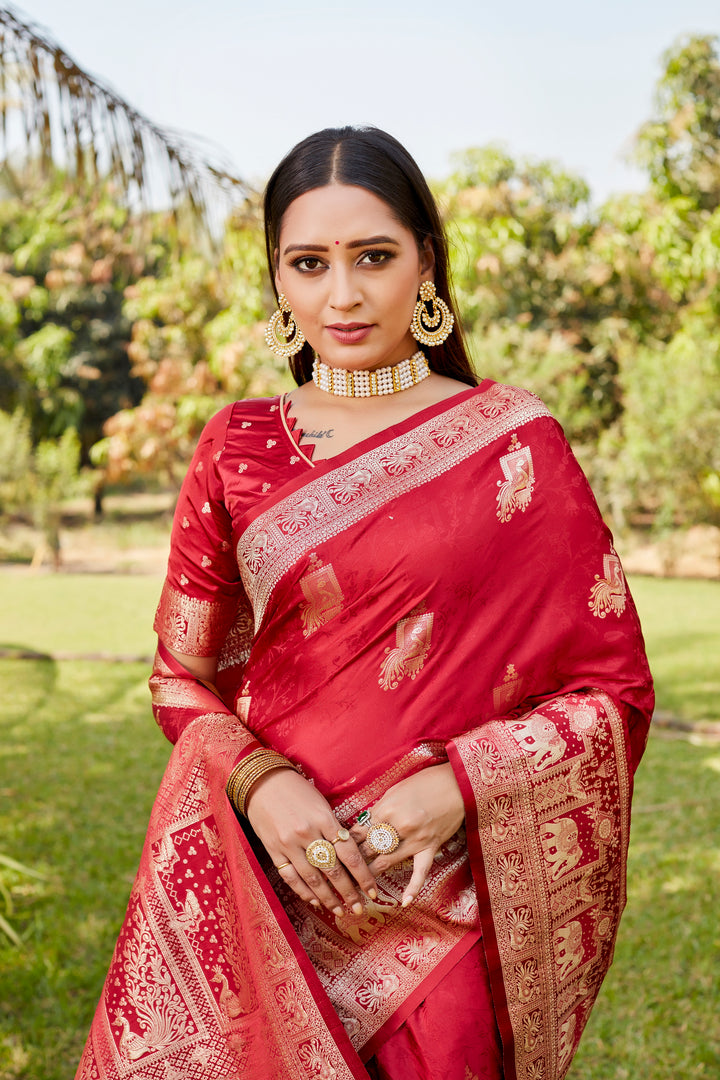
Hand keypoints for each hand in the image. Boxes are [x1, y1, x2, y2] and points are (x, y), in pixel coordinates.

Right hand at [245, 768, 377, 916]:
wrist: (262, 782)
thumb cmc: (297, 790)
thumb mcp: (321, 804)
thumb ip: (334, 828)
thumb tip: (351, 855)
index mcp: (324, 819)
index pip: (350, 854)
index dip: (363, 876)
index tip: (373, 892)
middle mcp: (307, 833)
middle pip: (333, 871)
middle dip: (348, 893)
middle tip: (359, 909)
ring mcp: (289, 844)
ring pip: (312, 878)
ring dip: (328, 898)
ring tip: (339, 910)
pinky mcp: (273, 851)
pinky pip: (290, 877)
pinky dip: (303, 891)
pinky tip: (314, 900)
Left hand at [350, 763, 463, 907]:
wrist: (456, 784)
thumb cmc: (425, 782)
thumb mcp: (396, 790)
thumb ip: (379, 809)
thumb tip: (364, 824)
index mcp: (387, 809)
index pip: (361, 831)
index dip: (347, 842)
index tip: (336, 852)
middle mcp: (400, 827)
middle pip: (370, 848)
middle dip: (354, 859)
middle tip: (339, 871)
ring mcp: (416, 839)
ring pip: (387, 861)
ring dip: (370, 874)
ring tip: (355, 886)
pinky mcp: (431, 847)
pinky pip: (421, 871)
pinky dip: (413, 887)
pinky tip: (404, 902)